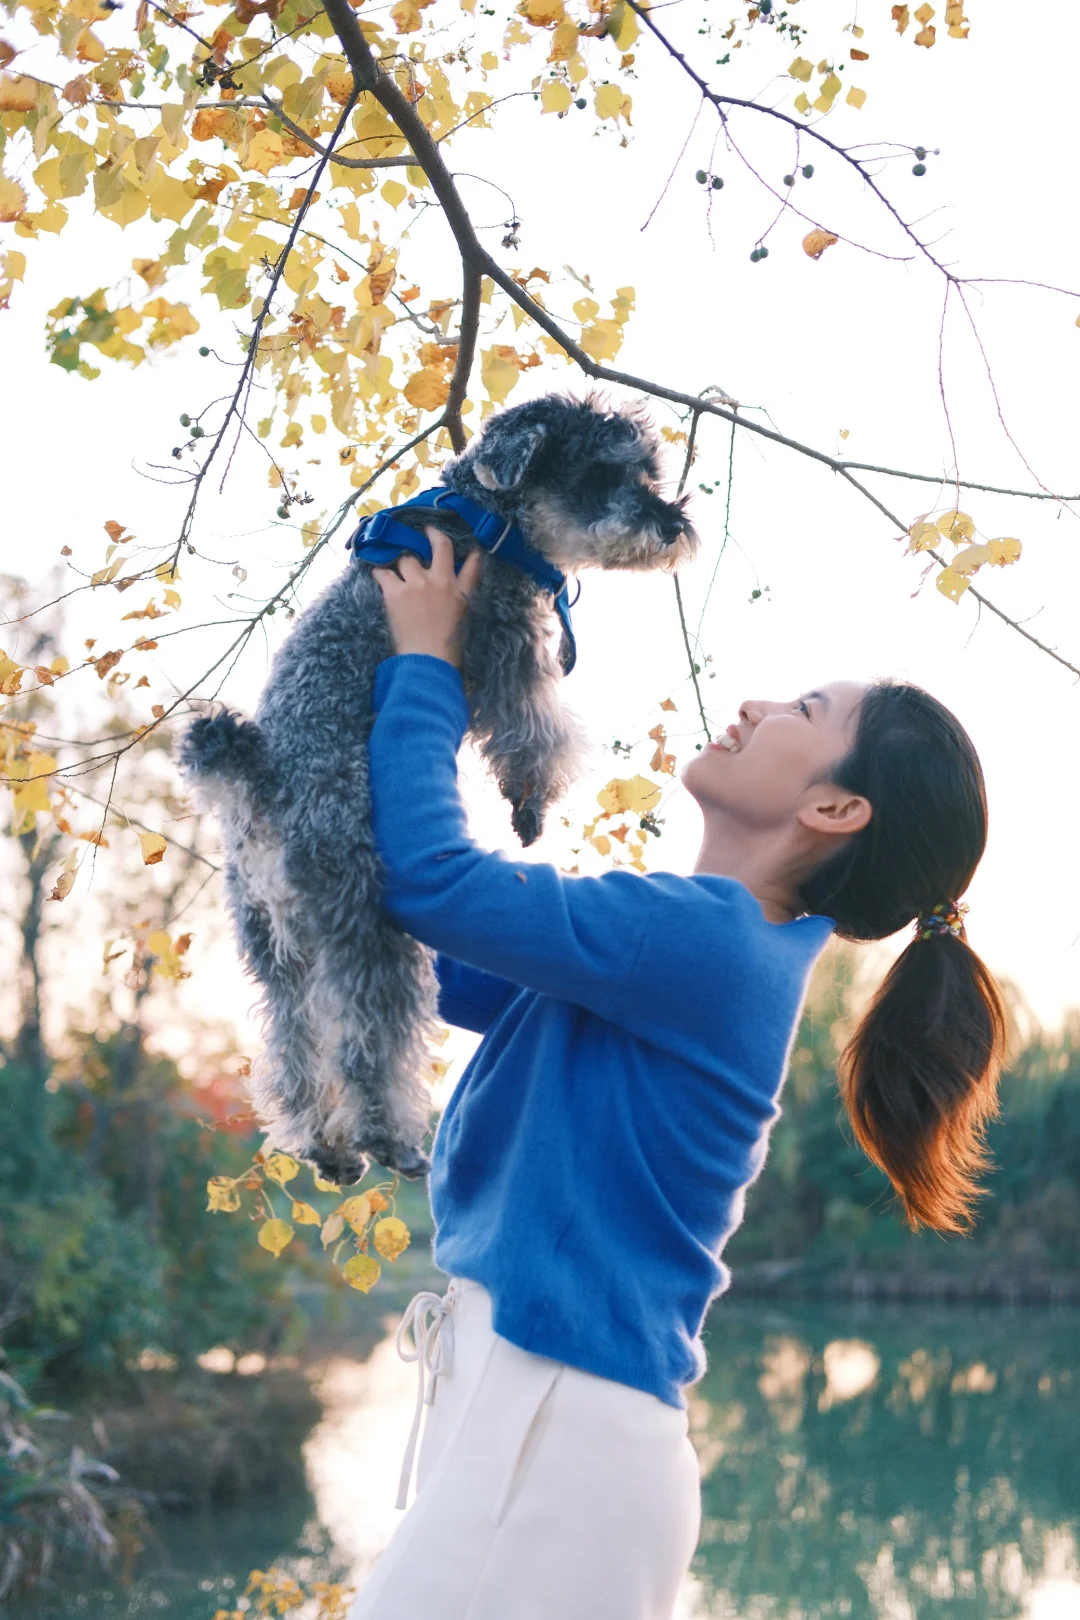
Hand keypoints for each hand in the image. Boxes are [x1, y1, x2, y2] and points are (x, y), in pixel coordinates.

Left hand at [372, 526, 482, 668]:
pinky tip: (377, 573)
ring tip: (395, 565)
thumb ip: (470, 583)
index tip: (435, 531)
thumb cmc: (450, 642)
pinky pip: (382, 572)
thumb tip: (476, 558)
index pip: (463, 558)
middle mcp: (438, 580)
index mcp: (458, 586)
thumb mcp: (466, 610)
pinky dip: (379, 571)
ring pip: (405, 558)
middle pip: (431, 548)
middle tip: (413, 537)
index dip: (447, 539)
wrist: (428, 659)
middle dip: (423, 540)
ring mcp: (415, 584)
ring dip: (400, 561)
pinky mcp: (395, 593)